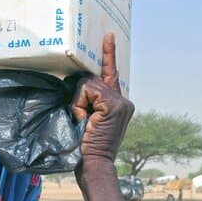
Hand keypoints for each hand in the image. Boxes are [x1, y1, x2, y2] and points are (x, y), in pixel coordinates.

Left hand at [72, 34, 133, 164]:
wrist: (93, 164)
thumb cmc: (84, 146)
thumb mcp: (87, 119)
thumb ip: (89, 101)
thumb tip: (79, 83)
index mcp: (118, 104)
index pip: (110, 74)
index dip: (109, 54)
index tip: (108, 36)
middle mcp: (123, 100)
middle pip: (93, 79)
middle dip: (80, 97)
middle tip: (84, 120)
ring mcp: (121, 101)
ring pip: (88, 84)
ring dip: (78, 103)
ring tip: (84, 122)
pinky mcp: (114, 103)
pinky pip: (86, 90)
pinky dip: (80, 104)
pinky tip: (85, 119)